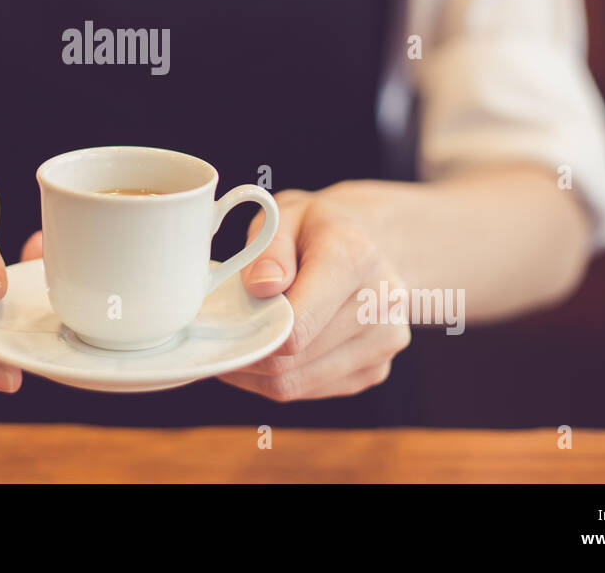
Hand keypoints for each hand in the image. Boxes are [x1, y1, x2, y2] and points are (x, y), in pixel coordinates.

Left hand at [218, 186, 411, 400]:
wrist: (372, 243)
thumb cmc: (318, 230)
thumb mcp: (286, 214)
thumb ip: (269, 249)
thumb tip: (261, 287)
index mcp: (355, 258)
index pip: (297, 326)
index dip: (251, 332)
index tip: (224, 325)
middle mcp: (380, 304)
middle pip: (291, 359)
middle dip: (248, 351)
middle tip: (221, 335)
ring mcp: (383, 342)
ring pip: (295, 383)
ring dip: (257, 371)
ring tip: (243, 341)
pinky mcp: (376, 369)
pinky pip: (309, 391)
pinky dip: (279, 378)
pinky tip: (272, 351)